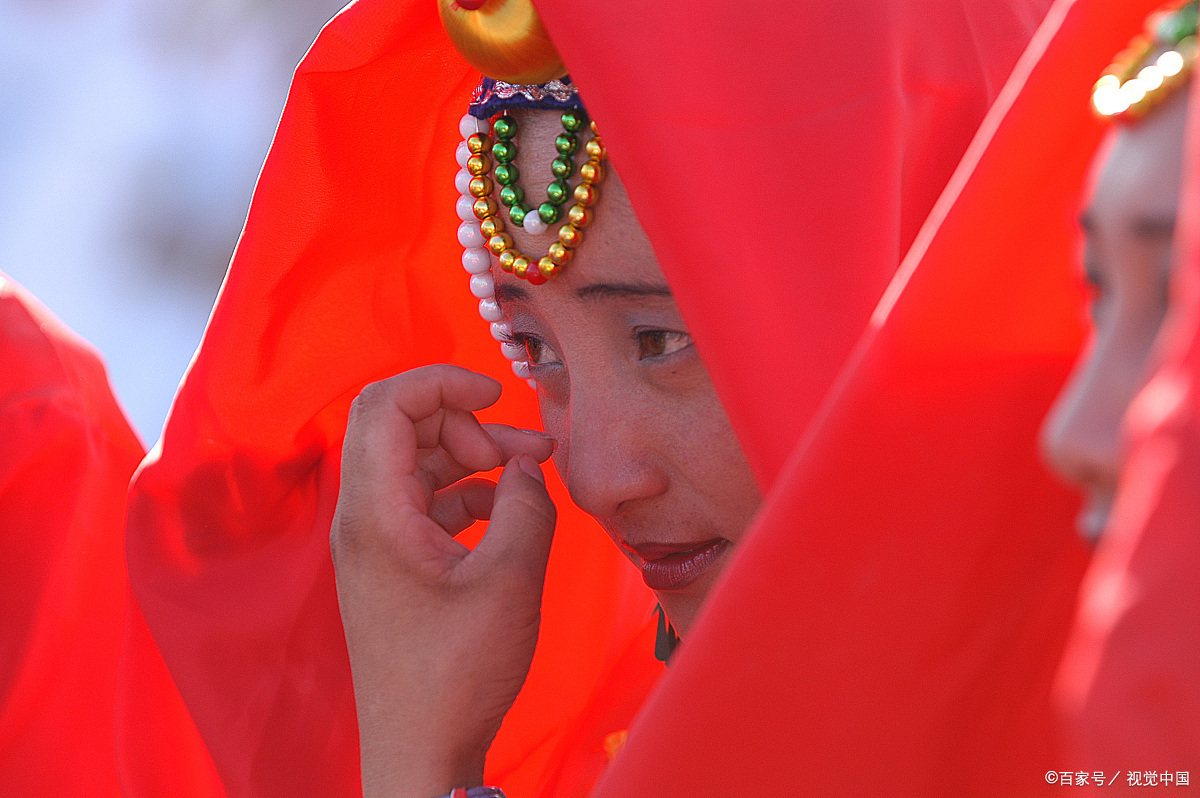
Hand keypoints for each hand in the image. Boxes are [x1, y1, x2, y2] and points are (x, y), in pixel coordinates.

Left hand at [331, 365, 556, 797]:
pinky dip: (465, 493)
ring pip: (416, 464)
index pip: (386, 403)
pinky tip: (507, 513)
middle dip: (467, 422)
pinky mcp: (391, 567)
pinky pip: (423, 502)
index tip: (497, 392)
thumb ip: (526, 504)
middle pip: (401, 427)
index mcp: (375, 512)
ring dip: (472, 458)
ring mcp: (373, 543)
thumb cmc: (456, 674)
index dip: (441, 381)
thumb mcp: (509, 579)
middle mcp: (362, 519)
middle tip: (524, 452)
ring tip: (530, 476)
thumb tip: (530, 464)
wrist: (420, 753)